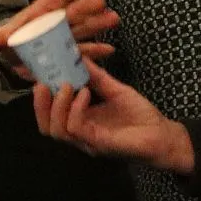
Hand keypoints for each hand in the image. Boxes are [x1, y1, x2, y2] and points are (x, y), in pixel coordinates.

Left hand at [0, 0, 118, 70]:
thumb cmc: (11, 42)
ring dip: (98, 24)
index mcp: (41, 14)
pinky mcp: (71, 53)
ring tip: (113, 19)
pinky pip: (85, 51)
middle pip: (73, 12)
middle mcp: (56, 22)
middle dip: (86, 7)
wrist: (16, 58)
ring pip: (83, 28)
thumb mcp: (3, 40)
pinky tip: (109, 49)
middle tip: (101, 2)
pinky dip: (96, 51)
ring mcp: (66, 37)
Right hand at [33, 58, 195, 172]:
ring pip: (57, 130)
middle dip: (40, 105)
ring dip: (58, 106)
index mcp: (80, 123)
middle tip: (42, 82)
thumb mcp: (116, 90)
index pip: (49, 116)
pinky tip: (84, 94)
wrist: (164, 134)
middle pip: (46, 127)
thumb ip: (97, 77)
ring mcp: (88, 142)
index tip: (36, 76)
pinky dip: (77, 110)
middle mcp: (80, 135)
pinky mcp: (100, 144)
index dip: (39, 98)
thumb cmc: (141, 116)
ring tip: (67, 85)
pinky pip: (78, 129)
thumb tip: (80, 57)